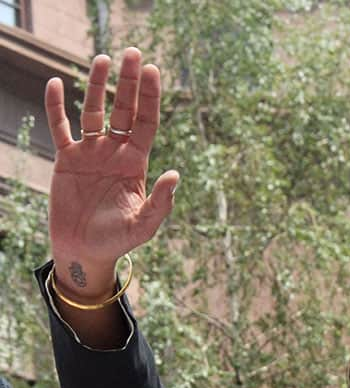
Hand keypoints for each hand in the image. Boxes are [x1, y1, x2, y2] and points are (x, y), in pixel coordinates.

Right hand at [45, 47, 178, 299]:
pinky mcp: (66, 160)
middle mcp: (115, 153)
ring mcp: (90, 153)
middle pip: (124, 109)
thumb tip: (175, 175)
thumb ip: (160, 203)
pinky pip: (60, 128)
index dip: (150, 98)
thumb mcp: (143, 226)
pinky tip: (54, 83)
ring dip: (96, 86)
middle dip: (129, 82)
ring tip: (102, 58)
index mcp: (136, 164)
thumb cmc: (117, 242)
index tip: (153, 71)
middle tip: (133, 53)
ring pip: (93, 111)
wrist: (85, 251)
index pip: (146, 123)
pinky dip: (56, 107)